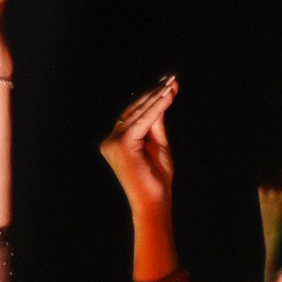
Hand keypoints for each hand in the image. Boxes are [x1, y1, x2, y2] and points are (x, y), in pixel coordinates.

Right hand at [100, 77, 176, 205]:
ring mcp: (113, 142)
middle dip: (154, 94)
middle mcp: (110, 140)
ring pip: (138, 114)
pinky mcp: (121, 145)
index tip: (168, 85)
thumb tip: (162, 96)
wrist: (154, 202)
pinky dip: (157, 108)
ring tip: (171, 85)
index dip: (151, 98)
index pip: (134, 114)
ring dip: (157, 98)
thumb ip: (156, 122)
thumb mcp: (157, 144)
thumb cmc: (156, 178)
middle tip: (172, 79)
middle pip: (134, 111)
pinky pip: (142, 121)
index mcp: (116, 141)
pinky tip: (168, 97)